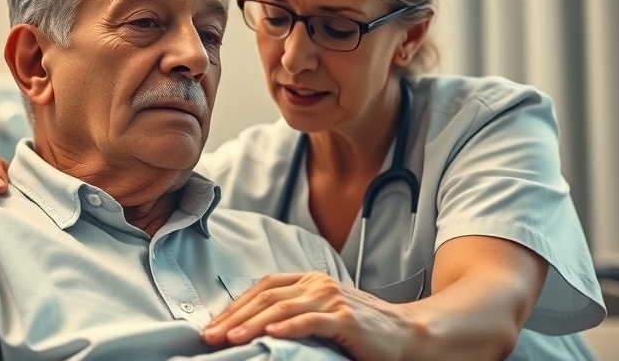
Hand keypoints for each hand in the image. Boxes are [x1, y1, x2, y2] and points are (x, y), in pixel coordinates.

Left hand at [203, 273, 414, 360]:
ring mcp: (332, 300)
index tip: (214, 325)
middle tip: (212, 335)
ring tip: (231, 337)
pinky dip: (290, 327)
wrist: (406, 333)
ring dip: (253, 324)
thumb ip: (294, 311)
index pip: (262, 288)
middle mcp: (318, 284)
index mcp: (309, 280)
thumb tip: (254, 325)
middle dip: (235, 317)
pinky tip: (271, 334)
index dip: (235, 306)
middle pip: (266, 297)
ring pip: (283, 308)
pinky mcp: (346, 319)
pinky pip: (312, 321)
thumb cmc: (361, 328)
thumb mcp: (323, 312)